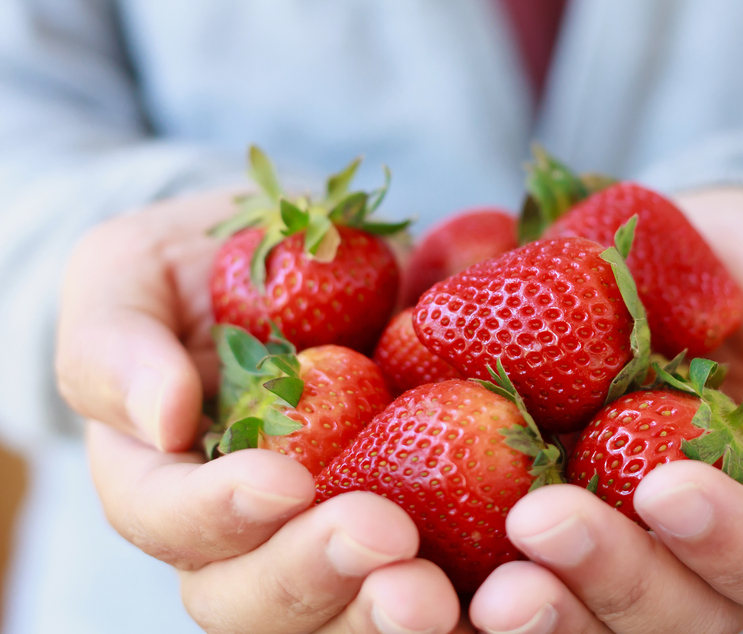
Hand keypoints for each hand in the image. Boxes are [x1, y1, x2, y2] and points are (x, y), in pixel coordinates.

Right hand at [57, 192, 461, 633]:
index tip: (283, 482)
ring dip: (384, 613)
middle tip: (388, 544)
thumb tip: (163, 419)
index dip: (215, 514)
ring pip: (338, 612)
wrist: (294, 259)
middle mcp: (238, 531)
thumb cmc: (197, 267)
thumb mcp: (129, 275)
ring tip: (441, 595)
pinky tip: (511, 578)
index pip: (163, 518)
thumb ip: (117, 344)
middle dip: (314, 580)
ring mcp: (322, 533)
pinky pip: (434, 568)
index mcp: (160, 475)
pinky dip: (465, 588)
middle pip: (251, 598)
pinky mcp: (407, 517)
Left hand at [468, 189, 742, 632]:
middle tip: (541, 527)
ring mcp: (623, 536)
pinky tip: (423, 549)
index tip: (667, 485)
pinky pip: (514, 561)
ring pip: (593, 613)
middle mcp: (706, 550)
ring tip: (485, 585)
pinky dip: (473, 573)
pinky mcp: (548, 505)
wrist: (686, 259)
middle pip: (678, 613)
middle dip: (612, 578)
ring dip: (542, 607)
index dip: (734, 546)